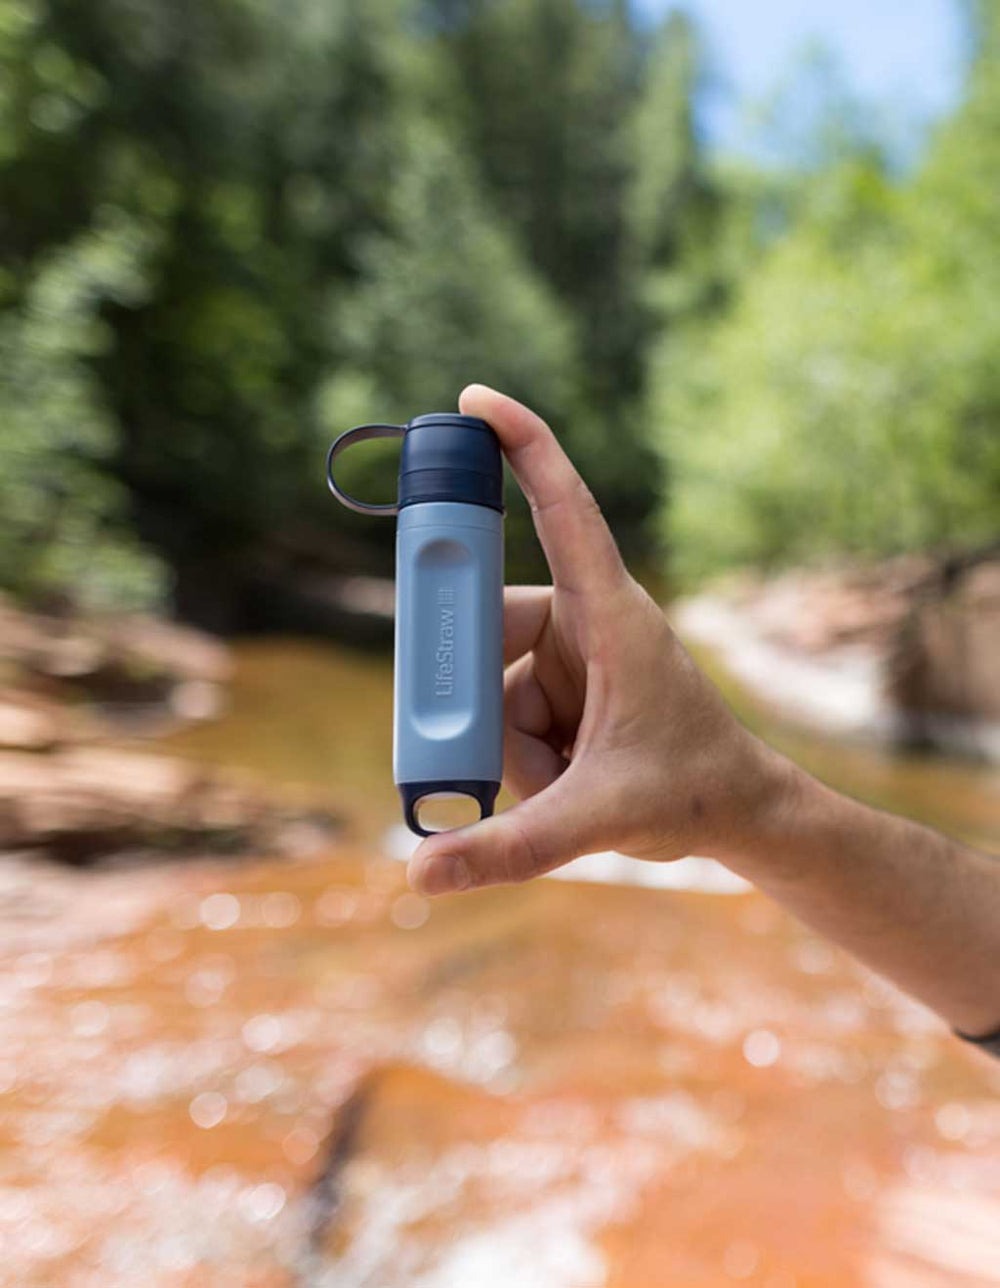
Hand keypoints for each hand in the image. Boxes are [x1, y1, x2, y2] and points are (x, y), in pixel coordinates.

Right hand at [407, 385, 782, 895]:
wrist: (742, 816)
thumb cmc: (692, 791)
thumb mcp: (596, 819)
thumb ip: (509, 847)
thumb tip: (418, 872)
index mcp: (611, 615)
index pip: (565, 510)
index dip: (524, 445)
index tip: (474, 399)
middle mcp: (588, 622)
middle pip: (492, 622)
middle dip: (474, 691)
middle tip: (487, 743)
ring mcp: (575, 656)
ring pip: (495, 682)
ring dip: (505, 743)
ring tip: (557, 783)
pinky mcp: (567, 688)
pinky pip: (508, 709)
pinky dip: (517, 754)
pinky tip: (557, 784)